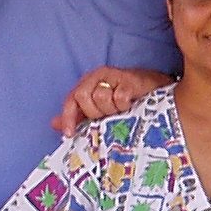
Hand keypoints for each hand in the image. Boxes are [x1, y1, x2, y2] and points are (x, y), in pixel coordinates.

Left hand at [51, 66, 167, 135]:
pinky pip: (119, 97)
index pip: (71, 100)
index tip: (70, 134)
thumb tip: (55, 124)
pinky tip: (132, 104)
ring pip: (101, 97)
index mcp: (88, 85)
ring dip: (112, 109)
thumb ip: (79, 117)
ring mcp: (114, 76)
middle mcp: (98, 78)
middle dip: (96, 113)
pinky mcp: (130, 79)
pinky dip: (125, 105)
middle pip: (84, 98)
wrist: (156, 93)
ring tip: (123, 110)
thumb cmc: (127, 102)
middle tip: (109, 115)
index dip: (68, 117)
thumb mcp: (100, 111)